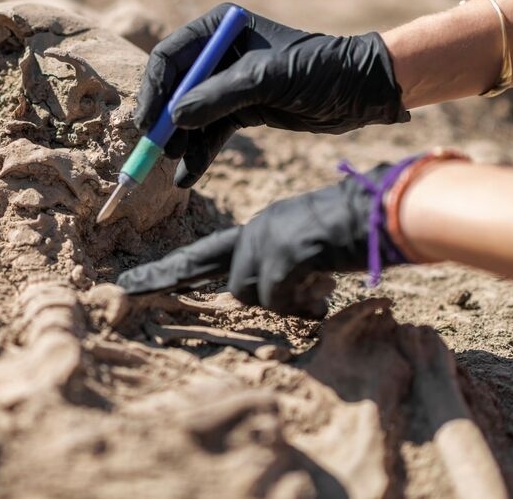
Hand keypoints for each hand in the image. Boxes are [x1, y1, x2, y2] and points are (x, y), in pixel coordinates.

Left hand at [116, 163, 402, 317]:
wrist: (389, 208)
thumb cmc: (359, 229)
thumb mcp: (310, 250)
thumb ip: (284, 271)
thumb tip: (270, 296)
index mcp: (260, 227)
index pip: (205, 252)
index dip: (172, 270)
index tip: (136, 281)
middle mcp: (256, 230)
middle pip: (199, 263)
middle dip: (161, 278)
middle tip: (124, 289)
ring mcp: (267, 239)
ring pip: (247, 292)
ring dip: (280, 301)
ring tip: (316, 286)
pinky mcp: (283, 252)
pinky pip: (276, 297)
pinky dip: (301, 305)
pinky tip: (324, 293)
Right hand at [134, 3, 409, 187]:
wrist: (363, 92)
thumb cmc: (319, 71)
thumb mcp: (266, 79)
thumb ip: (218, 97)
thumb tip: (175, 119)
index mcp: (220, 29)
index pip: (170, 57)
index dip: (154, 89)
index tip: (148, 121)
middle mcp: (219, 54)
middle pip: (174, 88)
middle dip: (164, 120)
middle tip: (154, 149)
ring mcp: (228, 84)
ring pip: (190, 115)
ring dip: (180, 141)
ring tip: (173, 165)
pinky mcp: (241, 109)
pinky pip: (210, 133)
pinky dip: (199, 154)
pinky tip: (187, 177)